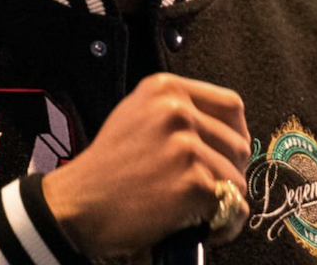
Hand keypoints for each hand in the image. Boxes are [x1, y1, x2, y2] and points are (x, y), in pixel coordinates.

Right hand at [41, 73, 251, 256]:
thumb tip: (225, 131)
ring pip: (236, 177)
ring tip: (201, 212)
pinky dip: (223, 222)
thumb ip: (176, 114)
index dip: (236, 134)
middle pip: (238, 143)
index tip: (227, 155)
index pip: (231, 105)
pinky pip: (230, 203)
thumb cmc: (106, 168)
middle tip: (211, 192)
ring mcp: (185, 146)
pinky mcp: (191, 181)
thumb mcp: (136, 117)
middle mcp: (176, 110)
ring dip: (225, 200)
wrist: (78, 205)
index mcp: (164, 89)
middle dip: (230, 172)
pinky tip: (202, 226)